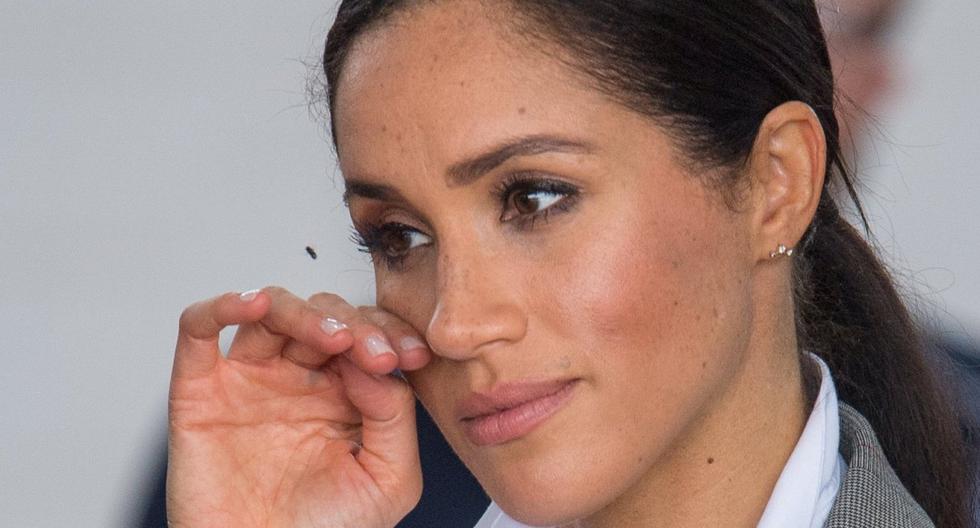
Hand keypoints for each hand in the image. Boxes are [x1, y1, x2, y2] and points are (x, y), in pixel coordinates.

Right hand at [166, 287, 432, 527]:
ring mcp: (248, 380)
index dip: (390, 333)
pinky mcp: (199, 391)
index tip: (413, 354)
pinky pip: (198, 329)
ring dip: (304, 311)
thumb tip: (372, 363)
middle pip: (322, 314)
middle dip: (355, 325)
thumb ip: (395, 416)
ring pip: (270, 311)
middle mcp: (296, 378)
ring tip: (333, 337)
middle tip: (376, 354)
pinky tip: (255, 305)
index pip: (366, 335)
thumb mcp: (389, 479)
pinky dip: (222, 305)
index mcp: (344, 393)